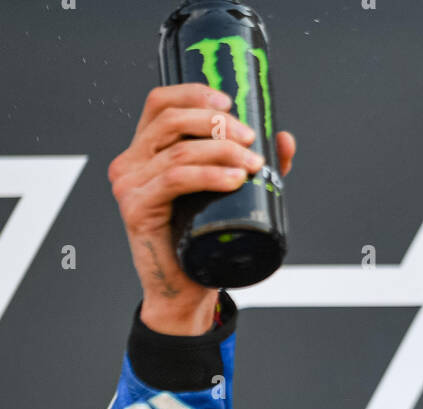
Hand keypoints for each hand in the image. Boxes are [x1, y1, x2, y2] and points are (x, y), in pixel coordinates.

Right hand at [108, 83, 295, 333]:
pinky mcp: (136, 208)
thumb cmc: (203, 244)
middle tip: (251, 141)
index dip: (193, 93)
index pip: (160, 103)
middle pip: (171, 120)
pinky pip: (174, 179)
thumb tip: (284, 139)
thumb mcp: (228, 196)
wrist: (185, 293)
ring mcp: (129, 184)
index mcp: (146, 151)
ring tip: (253, 165)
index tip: (229, 101)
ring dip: (221, 152)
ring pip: (179, 150)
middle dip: (217, 124)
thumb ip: (252, 164)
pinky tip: (233, 180)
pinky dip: (208, 176)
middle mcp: (131, 162)